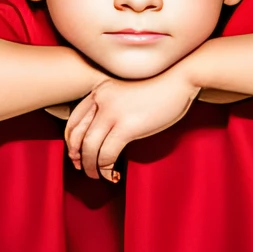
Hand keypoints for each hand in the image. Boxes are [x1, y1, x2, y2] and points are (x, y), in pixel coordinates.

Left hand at [64, 70, 199, 182]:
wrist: (180, 76)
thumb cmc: (160, 84)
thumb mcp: (126, 90)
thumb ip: (112, 105)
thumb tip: (107, 130)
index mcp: (99, 90)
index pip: (74, 119)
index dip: (71, 140)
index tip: (75, 153)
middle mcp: (101, 100)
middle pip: (78, 135)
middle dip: (77, 155)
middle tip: (82, 167)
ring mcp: (112, 113)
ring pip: (90, 148)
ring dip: (91, 166)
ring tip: (96, 175)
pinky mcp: (127, 126)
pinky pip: (107, 154)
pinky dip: (106, 168)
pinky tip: (112, 174)